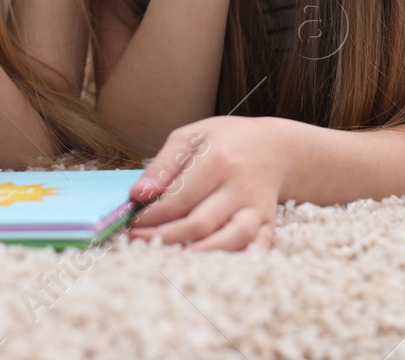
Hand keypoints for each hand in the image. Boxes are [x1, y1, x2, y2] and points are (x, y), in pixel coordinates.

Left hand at [127, 115, 283, 251]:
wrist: (274, 146)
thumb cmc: (224, 141)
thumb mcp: (190, 137)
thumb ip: (163, 165)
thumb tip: (138, 194)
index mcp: (217, 160)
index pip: (178, 199)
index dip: (151, 216)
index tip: (131, 223)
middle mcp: (239, 186)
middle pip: (200, 223)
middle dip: (165, 237)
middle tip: (137, 242)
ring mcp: (256, 207)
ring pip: (232, 239)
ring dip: (200, 254)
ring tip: (170, 259)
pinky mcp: (268, 222)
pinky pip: (258, 247)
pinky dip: (240, 260)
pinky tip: (214, 267)